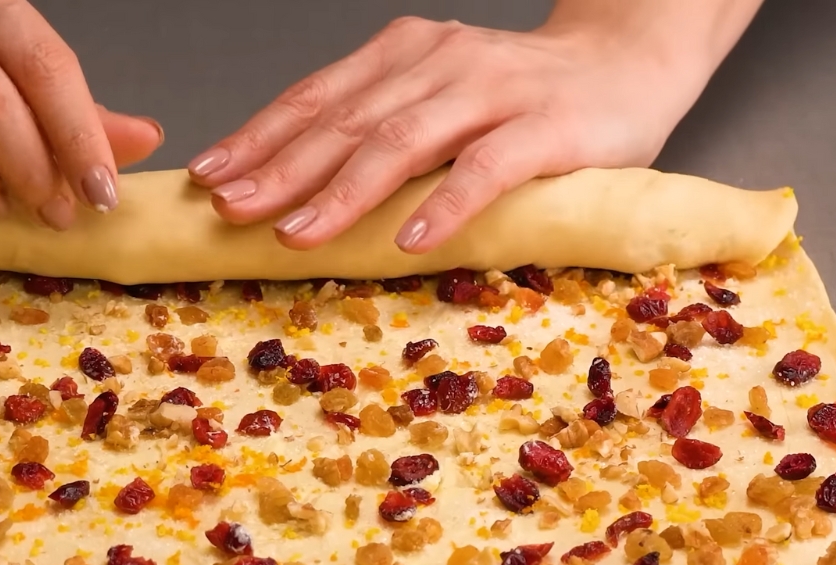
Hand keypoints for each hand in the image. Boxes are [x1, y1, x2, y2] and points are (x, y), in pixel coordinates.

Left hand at [187, 4, 759, 252]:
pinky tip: (411, 239)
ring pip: (403, 142)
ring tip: (298, 236)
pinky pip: (488, 169)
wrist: (626, 63)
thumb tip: (292, 190)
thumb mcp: (434, 102)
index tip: (209, 179)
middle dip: (280, 170)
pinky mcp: (544, 128)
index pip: (316, 99)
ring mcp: (492, 93)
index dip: (259, 138)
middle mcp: (438, 63)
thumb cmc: (518, 102)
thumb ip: (377, 131)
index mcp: (402, 55)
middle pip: (345, 122)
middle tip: (230, 213)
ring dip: (345, 193)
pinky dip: (446, 204)